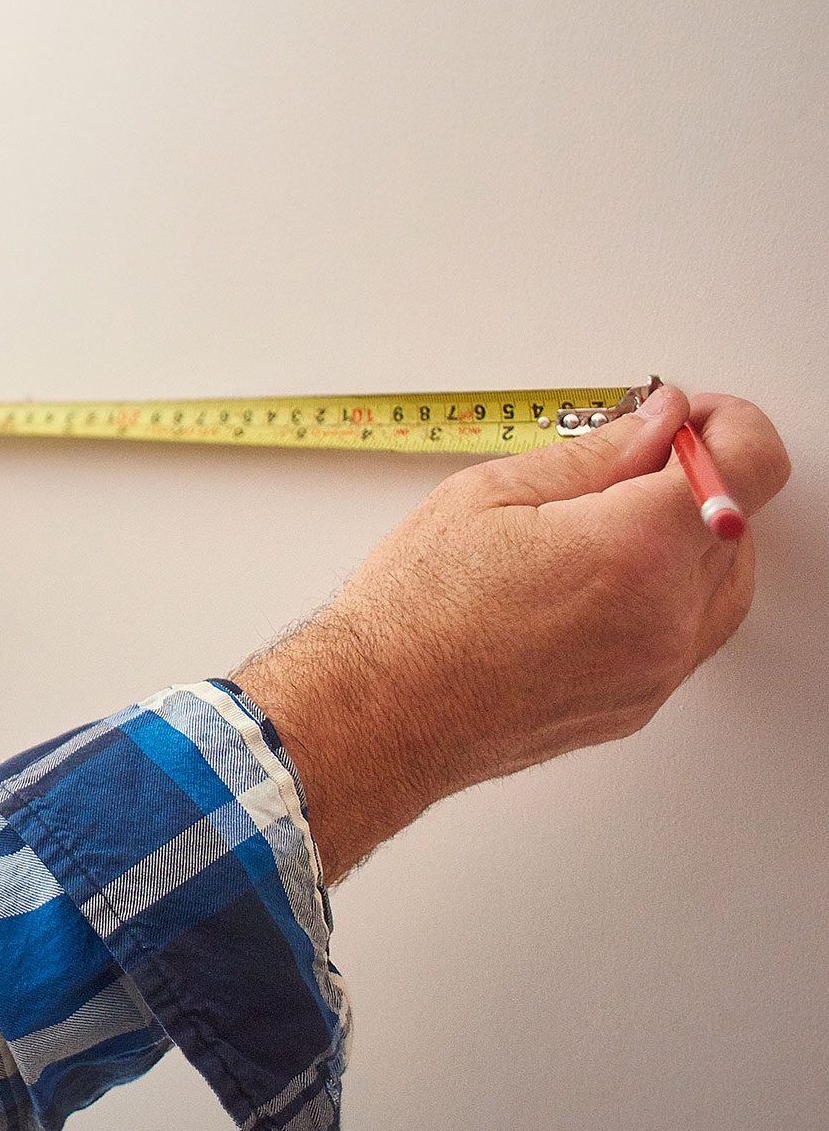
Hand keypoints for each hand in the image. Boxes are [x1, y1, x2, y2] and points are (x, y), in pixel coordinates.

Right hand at [233, 385, 790, 881]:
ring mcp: (657, 669)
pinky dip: (663, 593)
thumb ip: (594, 453)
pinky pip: (686, 632)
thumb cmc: (415, 611)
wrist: (381, 713)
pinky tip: (594, 578)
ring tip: (603, 525)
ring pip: (723, 581)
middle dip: (696, 478)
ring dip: (687, 538)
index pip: (750, 463)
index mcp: (636, 547)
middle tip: (626, 463)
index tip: (687, 418)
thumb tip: (656, 423)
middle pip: (739, 520)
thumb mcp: (490, 495)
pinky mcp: (639, 703)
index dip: (727, 425)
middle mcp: (666, 615)